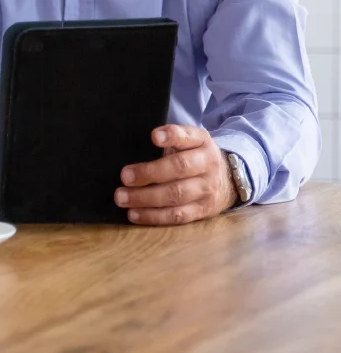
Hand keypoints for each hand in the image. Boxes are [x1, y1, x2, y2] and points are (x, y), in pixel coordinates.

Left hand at [114, 124, 237, 225]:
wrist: (228, 180)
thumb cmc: (194, 156)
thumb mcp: (188, 141)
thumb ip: (169, 139)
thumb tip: (131, 145)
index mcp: (202, 142)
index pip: (188, 136)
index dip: (171, 136)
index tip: (153, 136)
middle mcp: (207, 165)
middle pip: (179, 168)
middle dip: (149, 173)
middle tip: (124, 177)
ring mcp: (206, 190)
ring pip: (176, 195)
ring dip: (146, 198)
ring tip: (122, 198)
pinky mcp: (202, 210)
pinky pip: (177, 215)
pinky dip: (153, 216)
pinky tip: (134, 214)